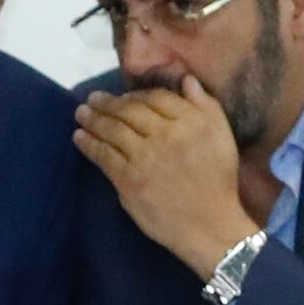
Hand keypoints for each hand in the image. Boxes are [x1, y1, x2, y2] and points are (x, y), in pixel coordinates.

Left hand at [72, 81, 258, 277]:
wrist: (210, 225)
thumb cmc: (218, 181)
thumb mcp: (223, 136)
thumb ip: (206, 106)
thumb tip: (186, 79)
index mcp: (191, 121)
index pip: (156, 98)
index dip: (136, 94)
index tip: (124, 95)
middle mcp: (167, 134)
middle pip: (130, 110)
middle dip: (107, 102)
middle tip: (92, 98)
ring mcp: (146, 157)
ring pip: (113, 130)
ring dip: (93, 119)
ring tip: (81, 113)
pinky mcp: (130, 179)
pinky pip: (104, 156)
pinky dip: (89, 144)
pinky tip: (79, 137)